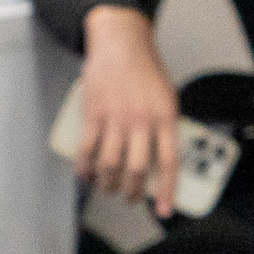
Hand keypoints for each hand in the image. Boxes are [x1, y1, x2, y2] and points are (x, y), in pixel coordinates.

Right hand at [76, 5, 180, 218]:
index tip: (165, 209)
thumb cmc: (144, 70)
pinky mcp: (94, 115)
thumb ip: (162, 125)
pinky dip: (84, 169)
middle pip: (136, 169)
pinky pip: (87, 151)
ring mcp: (116, 118)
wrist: (121, 43)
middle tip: (129, 197)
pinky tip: (85, 176)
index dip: (168, 190)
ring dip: (107, 183)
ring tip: (107, 187)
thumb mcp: (165, 97)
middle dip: (131, 191)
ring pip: (110, 165)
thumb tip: (156, 158)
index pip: (169, 162)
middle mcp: (142, 119)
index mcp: (166, 116)